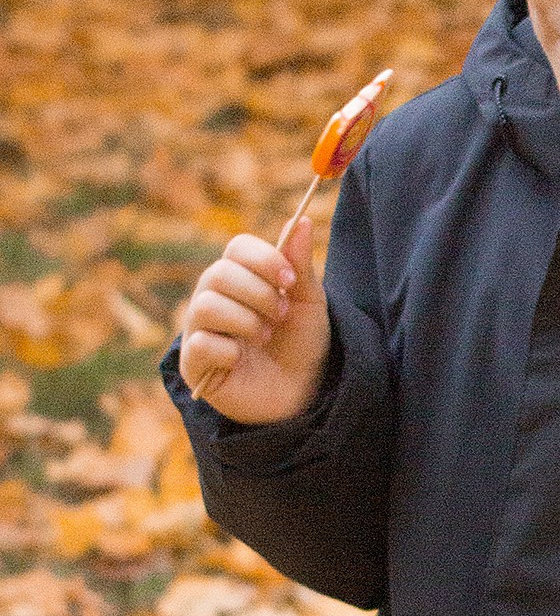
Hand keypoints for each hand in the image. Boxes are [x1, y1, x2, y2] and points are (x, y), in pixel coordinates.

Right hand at [178, 217, 330, 425]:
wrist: (303, 394)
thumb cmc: (302, 346)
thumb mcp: (309, 303)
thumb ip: (300, 265)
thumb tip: (303, 221)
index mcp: (242, 279)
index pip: (237, 248)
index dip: (263, 259)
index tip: (289, 281)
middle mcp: (214, 298)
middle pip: (219, 274)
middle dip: (258, 294)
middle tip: (280, 316)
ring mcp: (200, 329)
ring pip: (205, 305)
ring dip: (245, 321)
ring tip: (265, 337)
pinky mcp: (194, 363)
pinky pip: (201, 342)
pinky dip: (229, 350)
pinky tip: (240, 360)